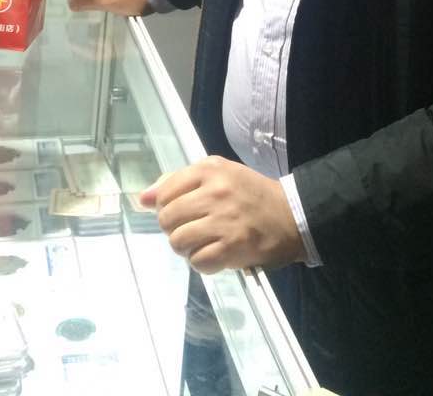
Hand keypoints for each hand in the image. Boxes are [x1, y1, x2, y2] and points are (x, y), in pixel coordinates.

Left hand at [141, 156, 304, 273]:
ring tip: (203, 242)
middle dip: (174, 228)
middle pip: (167, 218)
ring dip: (187, 247)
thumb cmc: (250, 194)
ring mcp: (223, 220)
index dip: (166, 206)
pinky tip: (215, 254)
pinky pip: (197, 261)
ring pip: (178, 241)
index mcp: (210, 170)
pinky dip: (202, 262)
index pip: (164, 191)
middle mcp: (215, 192)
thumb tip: (142, 199)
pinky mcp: (232, 247)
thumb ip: (177, 182)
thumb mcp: (218, 174)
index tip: (180, 211)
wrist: (291, 215)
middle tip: (193, 228)